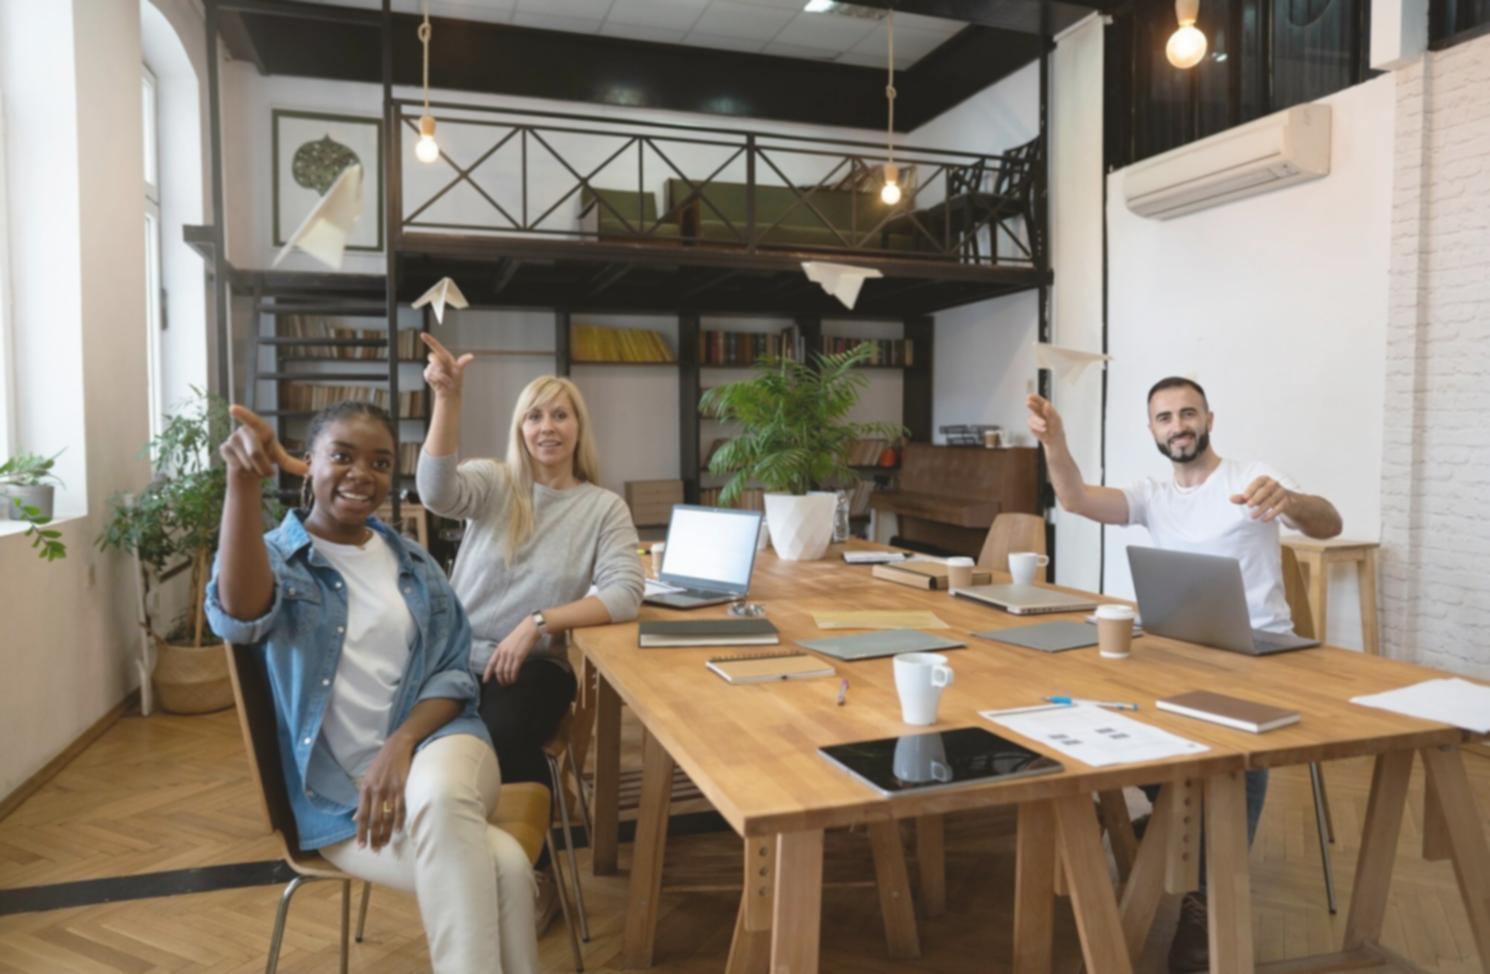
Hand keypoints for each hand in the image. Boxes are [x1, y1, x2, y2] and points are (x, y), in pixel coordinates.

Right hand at [220, 405, 307, 480]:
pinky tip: (244, 468)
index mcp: (260, 429)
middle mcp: (244, 430)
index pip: (253, 421)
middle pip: (255, 453)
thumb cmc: (266, 456)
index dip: (243, 414)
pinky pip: (237, 466)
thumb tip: (307, 469)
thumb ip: (291, 463)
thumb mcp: (279, 458)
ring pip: (247, 463)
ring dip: (255, 472)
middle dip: (265, 468)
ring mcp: (232, 438)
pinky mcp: (223, 448)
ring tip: (255, 467)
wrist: (248, 466)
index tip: (232, 408)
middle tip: (270, 473)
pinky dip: (245, 473)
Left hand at [354, 735, 413, 850]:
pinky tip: (397, 831)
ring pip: (386, 817)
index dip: (361, 832)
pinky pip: (400, 808)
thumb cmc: (382, 764)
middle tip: (375, 850)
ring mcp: (389, 789)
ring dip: (385, 833)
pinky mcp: (402, 786)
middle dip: (374, 837)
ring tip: (385, 844)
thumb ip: (362, 799)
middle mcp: (376, 791)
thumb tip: (356, 818)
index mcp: (365, 789)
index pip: (362, 816)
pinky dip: (399, 821)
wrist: (398, 746)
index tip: (361, 846)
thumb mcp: (367, 779)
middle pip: (374, 820)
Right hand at [421, 333, 474, 400]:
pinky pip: (428, 375)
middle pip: (433, 357)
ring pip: (431, 368)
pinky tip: (439, 383)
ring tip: (446, 381)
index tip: (422, 334)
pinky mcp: (427, 374)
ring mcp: (431, 366)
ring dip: (440, 376)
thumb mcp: (459, 370)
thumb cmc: (456, 380)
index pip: (436, 346)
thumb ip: (462, 362)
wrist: (450, 392)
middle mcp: (437, 360)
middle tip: (446, 372)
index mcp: (445, 356)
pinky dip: (436, 380)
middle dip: (438, 364)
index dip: (429, 340)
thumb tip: (471, 356)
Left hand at [482, 614, 540, 685]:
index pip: (491, 663)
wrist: (530, 629)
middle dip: (500, 679)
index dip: (487, 673)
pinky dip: (513, 676)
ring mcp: (510, 654)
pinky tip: (514, 679)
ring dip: (507, 679)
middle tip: (503, 684)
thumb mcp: (508, 643)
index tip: (485, 681)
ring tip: (510, 683)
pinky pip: (514, 670)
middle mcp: (503, 652)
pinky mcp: (519, 656)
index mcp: (499, 648)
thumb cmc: (521, 635)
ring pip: (506, 671)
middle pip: (498, 670)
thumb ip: (505, 652)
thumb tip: (504, 663)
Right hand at [1026, 394, 1066, 448]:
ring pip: (1032, 418)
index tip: (1030, 396)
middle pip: (1033, 406)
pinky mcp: (1032, 426)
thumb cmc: (1056, 428)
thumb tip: (1046, 405)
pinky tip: (1043, 430)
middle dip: (1031, 405)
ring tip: (1045, 425)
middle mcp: (1039, 412)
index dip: (1035, 398)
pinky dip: (1038, 428)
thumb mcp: (1056, 419)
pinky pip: (1031, 426)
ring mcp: (1035, 419)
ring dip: (1038, 421)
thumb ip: (1051, 412)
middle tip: (1027, 403)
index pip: (1040, 402)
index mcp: (1046, 409)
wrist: (1054, 440)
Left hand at [1230, 476, 1293, 521]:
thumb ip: (1243, 498)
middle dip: (1257, 498)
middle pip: (1266, 489)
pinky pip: (1281, 507)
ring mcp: (1283, 492)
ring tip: (1253, 517)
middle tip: (1249, 506)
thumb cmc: (1266, 497)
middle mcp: (1275, 484)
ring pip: (1272, 499)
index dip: (1251, 489)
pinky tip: (1264, 520)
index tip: (1244, 498)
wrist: (1288, 503)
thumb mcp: (1254, 496)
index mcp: (1265, 479)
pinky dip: (1272, 514)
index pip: (1258, 482)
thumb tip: (1231, 499)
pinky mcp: (1288, 501)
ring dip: (1262, 508)